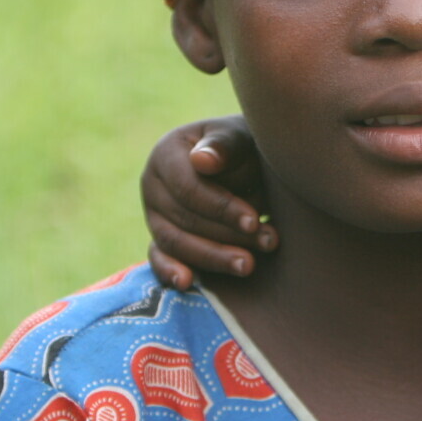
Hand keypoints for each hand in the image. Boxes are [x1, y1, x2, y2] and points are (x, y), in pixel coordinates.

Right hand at [140, 116, 274, 287]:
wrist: (245, 162)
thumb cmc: (243, 147)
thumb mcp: (239, 137)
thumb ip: (223, 145)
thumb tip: (202, 161)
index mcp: (167, 154)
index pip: (189, 187)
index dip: (221, 207)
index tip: (253, 220)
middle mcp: (153, 185)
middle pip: (185, 218)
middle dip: (228, 234)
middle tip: (268, 242)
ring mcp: (154, 214)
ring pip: (176, 242)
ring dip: (213, 257)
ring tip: (249, 265)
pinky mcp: (161, 238)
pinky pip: (159, 257)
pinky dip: (169, 271)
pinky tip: (187, 283)